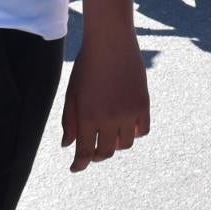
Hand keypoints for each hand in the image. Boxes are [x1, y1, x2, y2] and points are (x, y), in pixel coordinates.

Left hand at [60, 20, 149, 171]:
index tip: (76, 168)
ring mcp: (128, 113)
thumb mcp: (72, 93)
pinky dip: (134, 132)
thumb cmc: (87, 66)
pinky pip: (141, 131)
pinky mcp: (143, 105)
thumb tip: (67, 145)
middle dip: (97, 155)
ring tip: (110, 134)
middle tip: (93, 150)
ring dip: (115, 144)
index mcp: (86, 117)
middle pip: (105, 152)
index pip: (84, 153)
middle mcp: (108, 119)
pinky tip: (126, 126)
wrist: (110, 41)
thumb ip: (69, 121)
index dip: (79, 165)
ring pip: (124, 145)